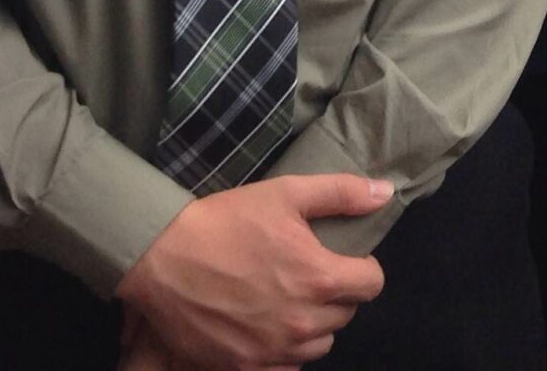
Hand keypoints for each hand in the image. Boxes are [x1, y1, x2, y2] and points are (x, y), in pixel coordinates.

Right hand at [115, 174, 389, 369]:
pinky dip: (282, 351)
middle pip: (345, 316)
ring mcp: (271, 349)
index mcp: (319, 279)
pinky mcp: (242, 366)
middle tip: (309, 275)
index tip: (345, 260)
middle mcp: (301, 321)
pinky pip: (284, 367)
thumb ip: (342, 194)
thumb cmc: (226, 221)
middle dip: (335, 295)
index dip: (362, 269)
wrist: (162, 256)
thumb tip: (385, 193)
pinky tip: (266, 327)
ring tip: (288, 300)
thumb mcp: (287, 193)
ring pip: (317, 345)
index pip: (372, 285)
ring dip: (311, 324)